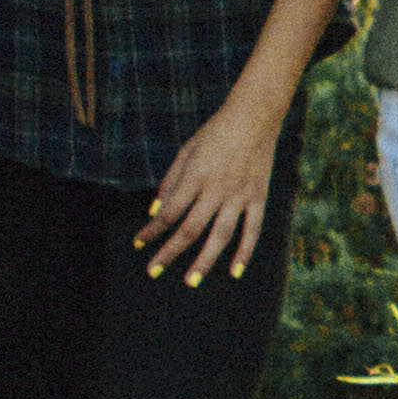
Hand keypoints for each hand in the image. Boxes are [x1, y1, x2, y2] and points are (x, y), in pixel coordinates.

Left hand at [139, 89, 284, 286]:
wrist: (254, 117)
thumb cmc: (215, 133)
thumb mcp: (186, 151)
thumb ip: (170, 182)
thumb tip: (155, 213)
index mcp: (195, 176)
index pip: (169, 212)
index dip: (151, 230)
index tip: (139, 242)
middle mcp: (216, 189)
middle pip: (190, 229)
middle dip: (169, 252)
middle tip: (153, 271)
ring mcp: (240, 195)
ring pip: (220, 236)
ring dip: (204, 261)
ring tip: (191, 281)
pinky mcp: (258, 197)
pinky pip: (253, 230)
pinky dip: (245, 252)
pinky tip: (235, 272)